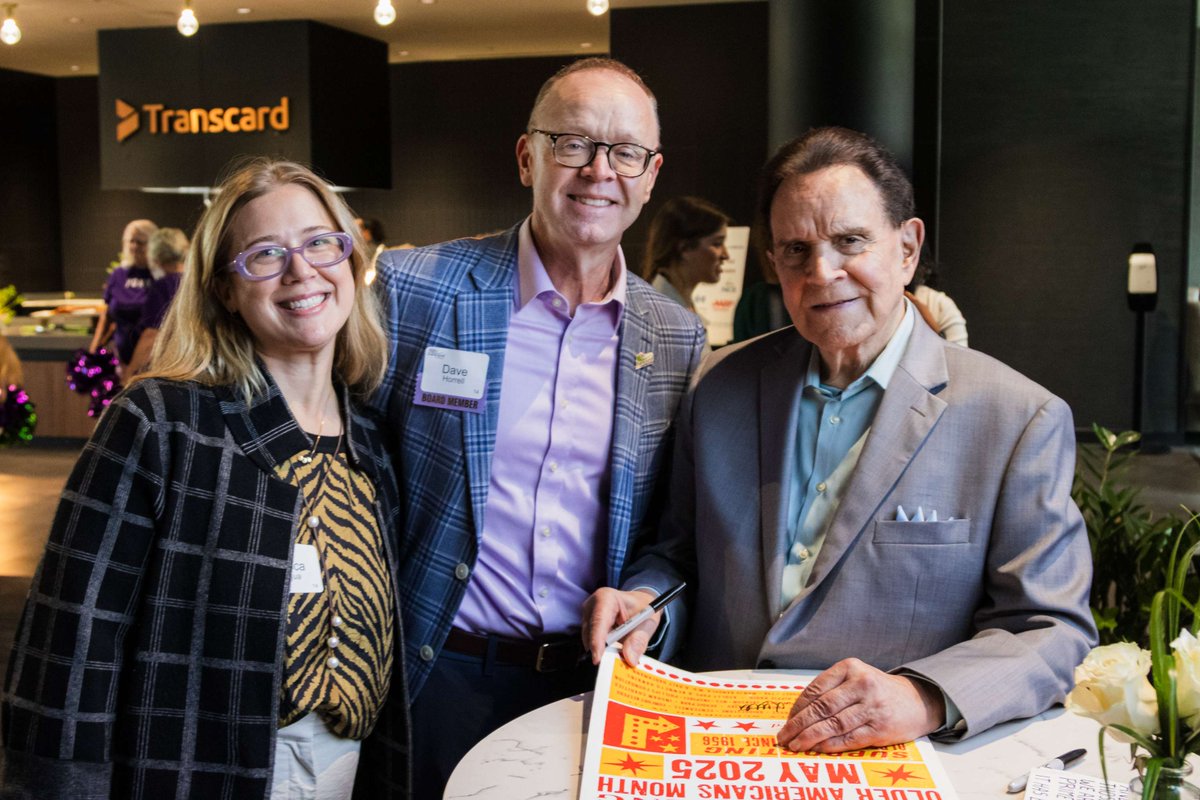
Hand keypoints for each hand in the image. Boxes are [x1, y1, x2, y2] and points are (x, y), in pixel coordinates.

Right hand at [581, 588, 659, 666]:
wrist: (639, 604)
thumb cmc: (642, 609)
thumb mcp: (647, 623)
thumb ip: (639, 640)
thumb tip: (629, 658)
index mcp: (606, 597)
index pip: (598, 620)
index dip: (597, 640)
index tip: (597, 659)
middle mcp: (592, 606)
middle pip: (590, 632)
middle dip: (599, 650)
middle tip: (611, 668)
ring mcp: (587, 617)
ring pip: (589, 641)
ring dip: (601, 652)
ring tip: (616, 661)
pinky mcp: (587, 628)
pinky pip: (591, 643)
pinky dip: (601, 652)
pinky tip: (612, 656)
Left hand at [775, 658, 945, 752]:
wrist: (917, 701)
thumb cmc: (878, 691)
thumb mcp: (855, 678)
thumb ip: (831, 689)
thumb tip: (798, 713)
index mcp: (850, 668)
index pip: (816, 689)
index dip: (797, 707)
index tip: (787, 720)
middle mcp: (862, 684)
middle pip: (822, 707)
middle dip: (798, 724)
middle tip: (784, 736)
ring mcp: (872, 706)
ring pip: (833, 724)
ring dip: (810, 737)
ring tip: (796, 745)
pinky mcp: (880, 728)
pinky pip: (849, 738)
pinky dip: (830, 745)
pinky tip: (818, 748)